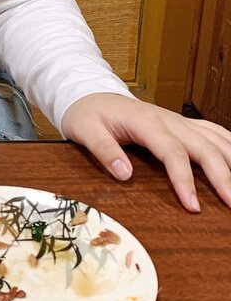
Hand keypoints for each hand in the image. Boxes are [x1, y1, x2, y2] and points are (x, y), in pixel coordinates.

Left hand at [61, 93, 230, 212]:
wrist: (90, 94)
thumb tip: (124, 174)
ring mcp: (179, 121)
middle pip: (204, 147)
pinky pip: (214, 132)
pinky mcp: (182, 124)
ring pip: (216, 138)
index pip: (173, 152)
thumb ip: (103, 149)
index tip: (193, 206)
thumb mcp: (84, 130)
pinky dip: (230, 146)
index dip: (185, 180)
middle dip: (223, 176)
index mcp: (146, 121)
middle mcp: (169, 119)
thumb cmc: (88, 114)